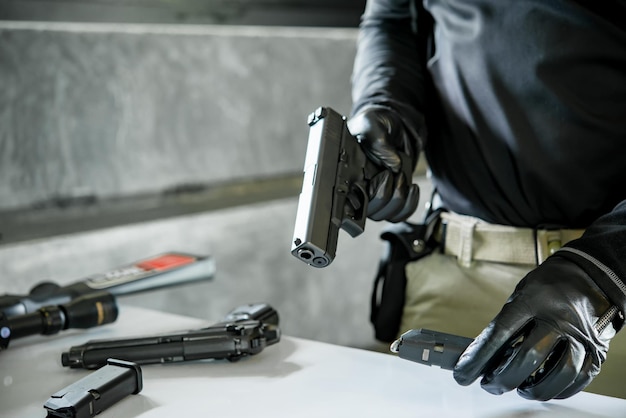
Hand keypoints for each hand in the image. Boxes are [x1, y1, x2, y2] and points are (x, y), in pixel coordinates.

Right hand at [347, 107, 419, 222]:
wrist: (394, 125)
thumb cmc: (376, 122)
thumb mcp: (372, 123)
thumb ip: (379, 141)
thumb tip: (393, 165)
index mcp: (345, 172)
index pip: (341, 201)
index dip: (350, 207)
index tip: (365, 195)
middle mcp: (359, 187)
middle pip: (368, 212)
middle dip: (383, 195)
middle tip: (389, 174)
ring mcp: (376, 194)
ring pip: (385, 214)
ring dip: (398, 198)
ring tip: (401, 177)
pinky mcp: (393, 196)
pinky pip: (400, 213)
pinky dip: (409, 204)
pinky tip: (411, 188)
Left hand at [453, 255, 619, 400]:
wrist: (589, 276)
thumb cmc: (549, 286)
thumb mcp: (521, 294)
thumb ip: (506, 323)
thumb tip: (483, 355)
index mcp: (534, 300)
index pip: (500, 333)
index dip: (479, 357)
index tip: (463, 373)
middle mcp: (559, 318)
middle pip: (528, 356)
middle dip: (503, 377)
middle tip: (490, 384)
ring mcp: (581, 335)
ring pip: (558, 372)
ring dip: (535, 389)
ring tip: (520, 389)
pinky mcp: (596, 349)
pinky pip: (579, 378)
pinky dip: (559, 389)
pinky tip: (544, 388)